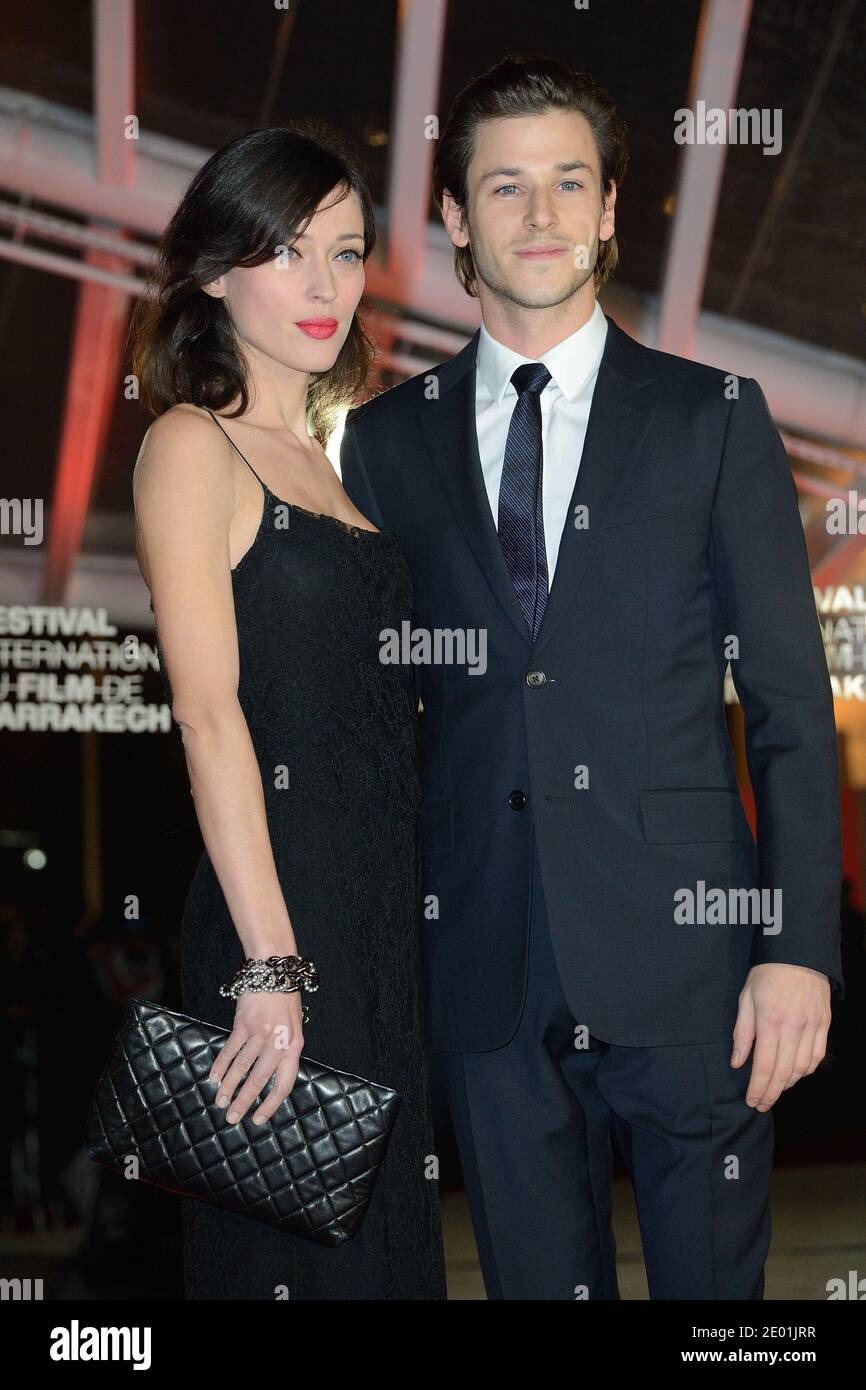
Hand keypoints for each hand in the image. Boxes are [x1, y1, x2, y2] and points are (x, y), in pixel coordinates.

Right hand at [208, 989, 303, 1125]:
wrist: (274, 970)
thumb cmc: (286, 999)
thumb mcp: (295, 1026)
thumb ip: (285, 1050)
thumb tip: (272, 1078)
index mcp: (295, 1046)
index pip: (284, 1084)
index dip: (271, 1104)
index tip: (258, 1119)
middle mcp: (279, 1042)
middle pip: (260, 1080)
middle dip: (245, 1101)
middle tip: (232, 1118)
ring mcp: (260, 1032)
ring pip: (242, 1067)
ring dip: (229, 1086)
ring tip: (220, 1102)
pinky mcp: (243, 1023)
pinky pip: (230, 1049)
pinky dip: (221, 1065)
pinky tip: (214, 1078)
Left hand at [730, 963, 830, 1110]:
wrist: (797, 953)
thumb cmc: (766, 974)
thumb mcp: (746, 999)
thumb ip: (742, 1033)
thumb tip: (738, 1062)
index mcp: (770, 1021)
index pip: (765, 1065)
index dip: (758, 1088)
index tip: (752, 1101)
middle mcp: (794, 1027)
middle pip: (784, 1072)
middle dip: (772, 1093)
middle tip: (761, 1104)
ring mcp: (812, 1026)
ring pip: (803, 1068)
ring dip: (788, 1084)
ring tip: (775, 1090)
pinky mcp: (824, 1024)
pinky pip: (817, 1056)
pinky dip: (806, 1070)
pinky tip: (795, 1074)